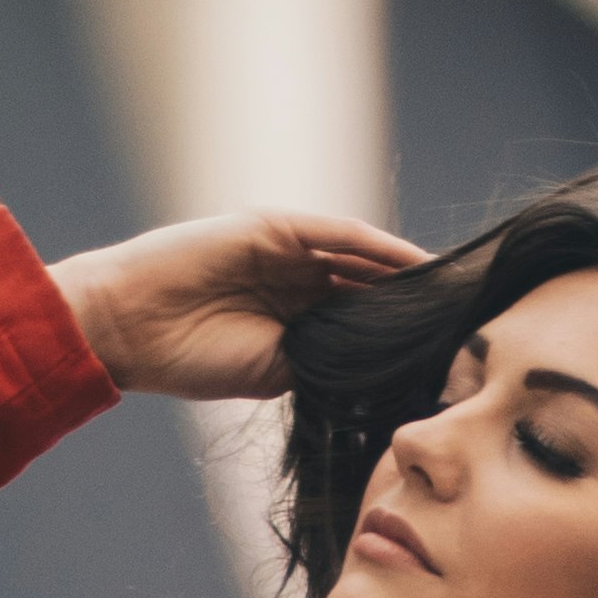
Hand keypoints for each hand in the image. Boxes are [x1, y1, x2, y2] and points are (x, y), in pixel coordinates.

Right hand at [48, 210, 426, 400]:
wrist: (132, 326)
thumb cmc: (190, 359)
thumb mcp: (274, 370)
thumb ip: (323, 360)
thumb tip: (380, 371)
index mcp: (294, 320)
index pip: (360, 321)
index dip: (400, 334)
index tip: (447, 353)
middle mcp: (295, 280)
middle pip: (368, 284)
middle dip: (411, 302)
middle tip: (464, 317)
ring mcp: (284, 250)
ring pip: (359, 257)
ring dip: (404, 273)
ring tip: (449, 289)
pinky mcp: (273, 226)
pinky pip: (336, 235)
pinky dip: (375, 247)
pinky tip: (412, 263)